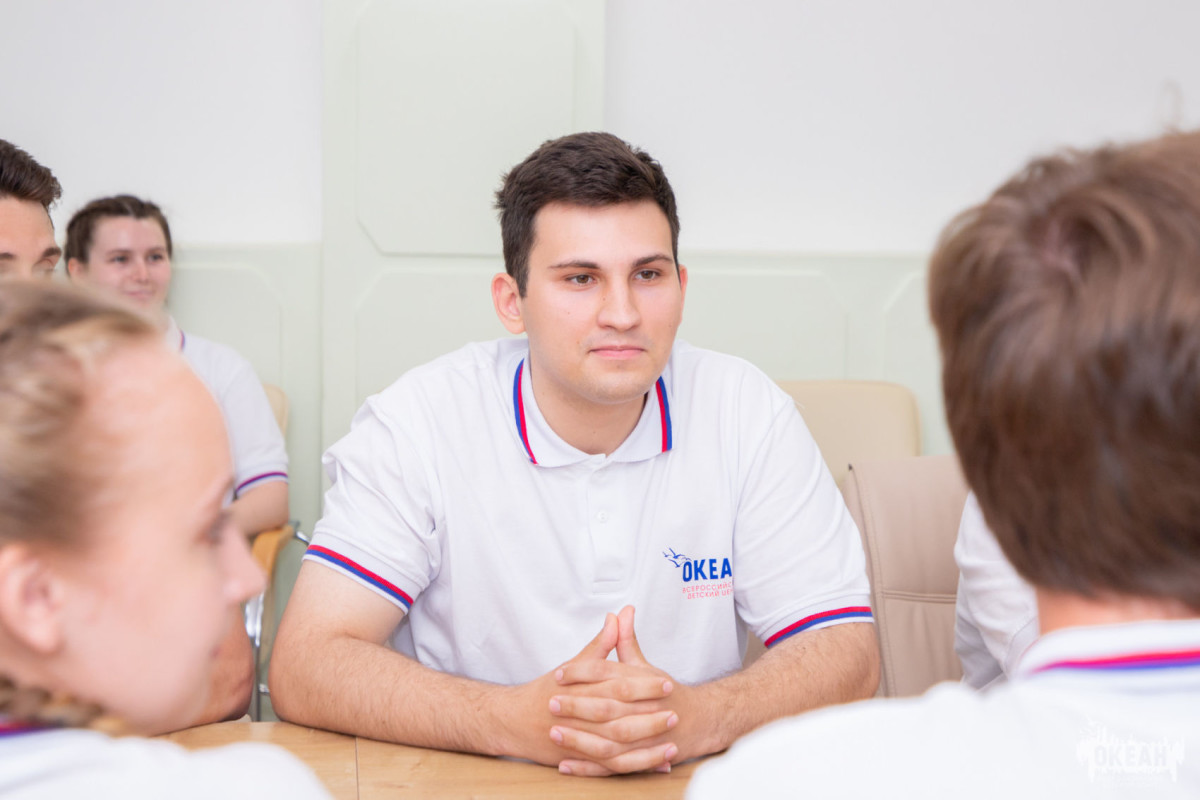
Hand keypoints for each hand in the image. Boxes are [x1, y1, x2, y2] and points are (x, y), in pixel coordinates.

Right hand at [491, 611, 676, 773]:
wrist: (513, 721)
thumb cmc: (546, 691)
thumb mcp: (573, 665)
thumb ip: (600, 644)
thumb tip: (618, 617)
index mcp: (578, 690)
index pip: (614, 685)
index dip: (642, 685)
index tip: (665, 682)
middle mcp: (577, 716)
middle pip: (617, 717)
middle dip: (648, 716)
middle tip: (674, 712)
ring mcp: (577, 741)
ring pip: (616, 746)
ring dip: (645, 747)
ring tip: (672, 743)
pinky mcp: (579, 760)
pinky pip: (611, 767)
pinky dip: (635, 767)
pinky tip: (657, 765)